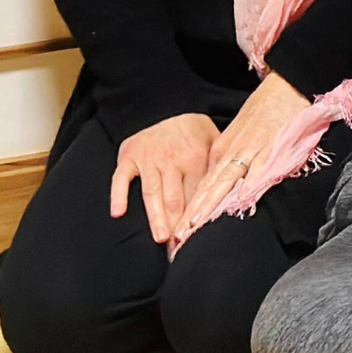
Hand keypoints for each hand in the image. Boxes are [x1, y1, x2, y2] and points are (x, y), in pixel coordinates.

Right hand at [111, 110, 219, 244]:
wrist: (164, 105)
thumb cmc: (192, 129)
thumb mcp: (213, 139)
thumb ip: (220, 163)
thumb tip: (233, 188)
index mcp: (196, 157)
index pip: (199, 192)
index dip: (199, 215)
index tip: (201, 236)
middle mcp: (172, 160)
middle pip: (175, 197)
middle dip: (178, 223)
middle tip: (181, 247)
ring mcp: (149, 159)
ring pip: (152, 193)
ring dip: (156, 216)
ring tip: (161, 238)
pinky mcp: (129, 157)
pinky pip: (121, 178)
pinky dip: (118, 195)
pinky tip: (118, 213)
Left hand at [180, 70, 310, 230]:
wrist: (288, 83)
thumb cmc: (267, 106)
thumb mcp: (242, 132)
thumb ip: (234, 155)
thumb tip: (227, 180)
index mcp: (224, 148)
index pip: (203, 182)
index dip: (191, 206)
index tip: (181, 227)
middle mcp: (232, 151)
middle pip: (208, 187)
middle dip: (193, 213)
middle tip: (178, 236)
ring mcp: (250, 150)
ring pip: (225, 182)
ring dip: (209, 205)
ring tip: (194, 226)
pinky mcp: (270, 146)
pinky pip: (256, 170)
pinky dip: (246, 186)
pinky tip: (237, 202)